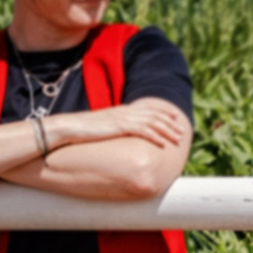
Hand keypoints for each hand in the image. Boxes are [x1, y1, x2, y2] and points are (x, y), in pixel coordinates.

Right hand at [51, 99, 190, 149]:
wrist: (69, 128)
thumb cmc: (84, 130)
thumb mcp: (104, 127)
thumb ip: (116, 127)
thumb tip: (123, 134)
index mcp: (123, 110)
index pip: (148, 107)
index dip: (164, 110)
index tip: (175, 116)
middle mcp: (125, 111)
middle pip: (155, 114)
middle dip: (171, 123)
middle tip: (183, 131)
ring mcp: (123, 118)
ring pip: (153, 122)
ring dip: (168, 131)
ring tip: (178, 139)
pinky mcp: (120, 126)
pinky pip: (143, 131)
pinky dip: (156, 137)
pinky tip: (163, 145)